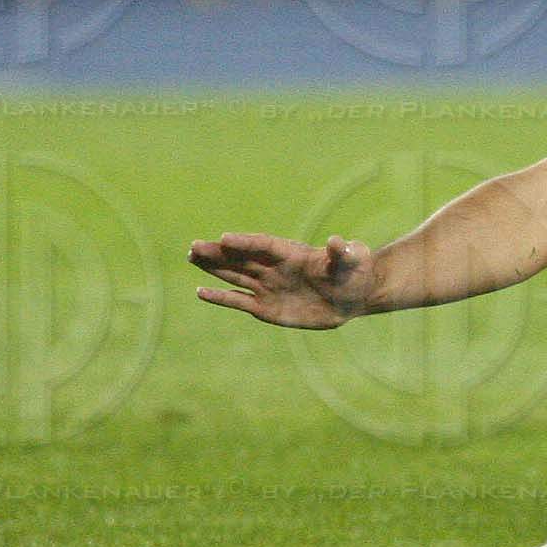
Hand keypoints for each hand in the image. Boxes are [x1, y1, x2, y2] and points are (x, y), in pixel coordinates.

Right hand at [190, 231, 373, 328]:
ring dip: (214, 268)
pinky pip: (239, 301)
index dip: (245, 242)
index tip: (224, 238)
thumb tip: (338, 241)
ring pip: (235, 275)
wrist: (353, 295)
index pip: (264, 245)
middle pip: (242, 258)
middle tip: (194, 246)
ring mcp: (269, 286)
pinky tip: (201, 291)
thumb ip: (343, 251)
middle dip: (219, 252)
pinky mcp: (267, 308)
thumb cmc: (355, 272)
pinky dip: (221, 297)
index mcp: (293, 253)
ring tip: (191, 257)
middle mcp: (275, 268)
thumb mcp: (353, 260)